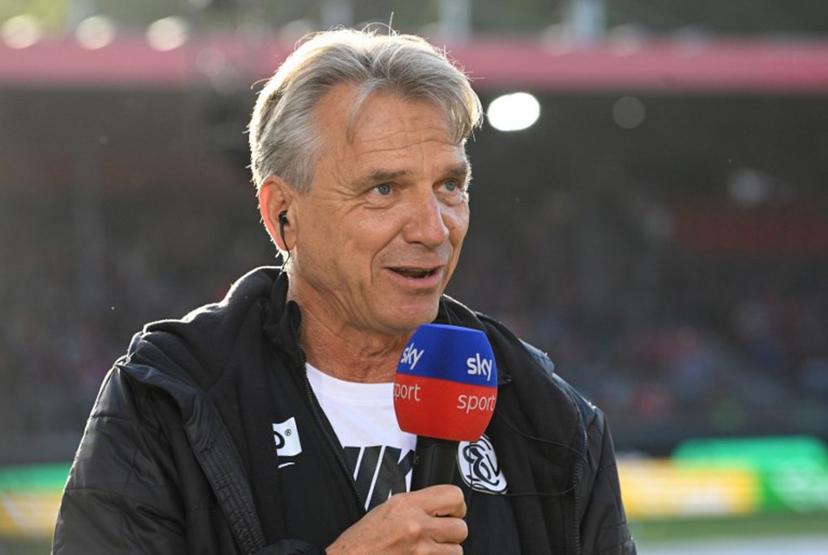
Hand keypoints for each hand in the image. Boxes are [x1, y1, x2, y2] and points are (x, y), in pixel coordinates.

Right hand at [326, 484, 467, 553]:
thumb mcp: (387, 508)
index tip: (450, 511)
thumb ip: (416, 504)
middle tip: (438, 533)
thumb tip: (440, 505)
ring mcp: (420, 551)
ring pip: (456, 551)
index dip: (456, 505)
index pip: (454, 495)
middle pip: (461, 527)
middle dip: (452, 532)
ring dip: (445, 551)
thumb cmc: (362, 540)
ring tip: (427, 549)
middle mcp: (416, 525)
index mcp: (407, 504)